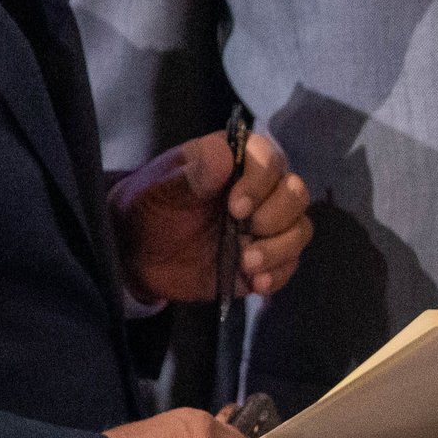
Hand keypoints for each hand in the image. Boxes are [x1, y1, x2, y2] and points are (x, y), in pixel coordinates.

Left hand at [112, 127, 311, 304]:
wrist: (137, 254)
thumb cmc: (150, 207)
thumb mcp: (161, 188)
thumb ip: (192, 172)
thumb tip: (224, 155)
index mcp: (236, 162)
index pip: (269, 159)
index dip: (261, 182)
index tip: (235, 206)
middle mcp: (260, 190)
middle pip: (296, 193)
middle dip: (277, 216)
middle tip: (247, 230)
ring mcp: (266, 226)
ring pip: (299, 229)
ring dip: (280, 248)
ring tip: (247, 263)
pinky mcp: (265, 259)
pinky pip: (290, 264)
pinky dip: (278, 274)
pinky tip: (255, 282)